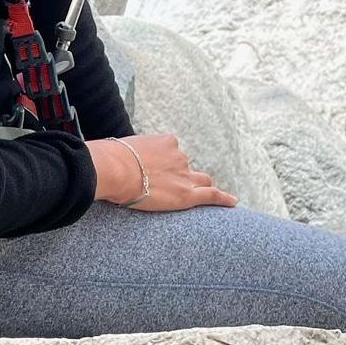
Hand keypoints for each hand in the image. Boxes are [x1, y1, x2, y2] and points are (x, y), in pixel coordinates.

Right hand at [85, 134, 237, 211]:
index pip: (173, 152)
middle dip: (182, 174)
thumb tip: (116, 157)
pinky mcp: (188, 194)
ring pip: (200, 180)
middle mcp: (179, 156)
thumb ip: (130, 153)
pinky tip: (233, 202)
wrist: (116, 170)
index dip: (167, 163)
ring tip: (191, 196)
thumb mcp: (122, 148)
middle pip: (188, 166)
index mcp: (166, 142)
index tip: (157, 170)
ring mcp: (185, 175)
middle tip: (167, 186)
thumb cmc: (112, 159)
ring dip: (197, 186)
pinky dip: (224, 199)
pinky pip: (212, 195)